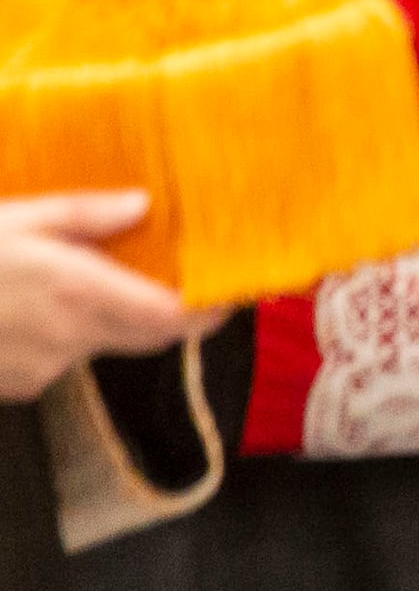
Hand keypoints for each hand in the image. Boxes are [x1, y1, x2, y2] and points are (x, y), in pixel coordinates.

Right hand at [0, 191, 195, 396]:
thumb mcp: (15, 219)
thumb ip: (82, 213)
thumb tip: (140, 204)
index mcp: (79, 289)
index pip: (169, 316)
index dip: (206, 312)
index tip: (226, 297)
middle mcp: (73, 335)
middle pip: (148, 336)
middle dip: (165, 316)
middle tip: (164, 287)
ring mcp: (48, 367)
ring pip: (101, 346)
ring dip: (99, 322)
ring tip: (60, 291)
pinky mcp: (25, 386)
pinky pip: (59, 363)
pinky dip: (57, 341)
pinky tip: (24, 317)